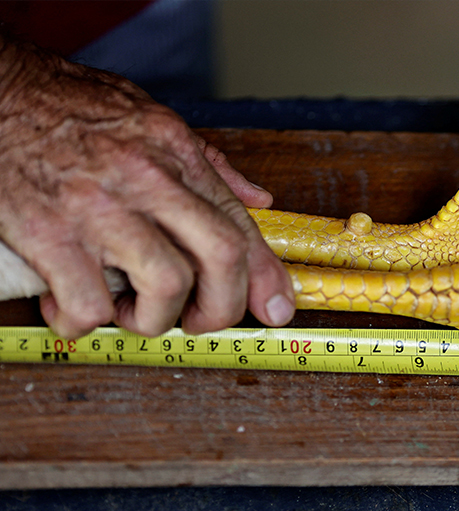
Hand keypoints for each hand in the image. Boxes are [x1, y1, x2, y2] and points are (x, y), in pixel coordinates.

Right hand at [0, 37, 294, 337]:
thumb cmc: (69, 108)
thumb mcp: (152, 119)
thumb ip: (208, 165)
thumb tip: (258, 199)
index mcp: (175, 153)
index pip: (240, 223)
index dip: (265, 276)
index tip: (276, 307)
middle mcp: (146, 179)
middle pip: (220, 257)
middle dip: (221, 306)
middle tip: (198, 320)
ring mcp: (98, 208)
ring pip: (165, 286)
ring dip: (152, 317)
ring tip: (127, 309)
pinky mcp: (48, 234)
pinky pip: (88, 304)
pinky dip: (84, 321)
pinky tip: (72, 306)